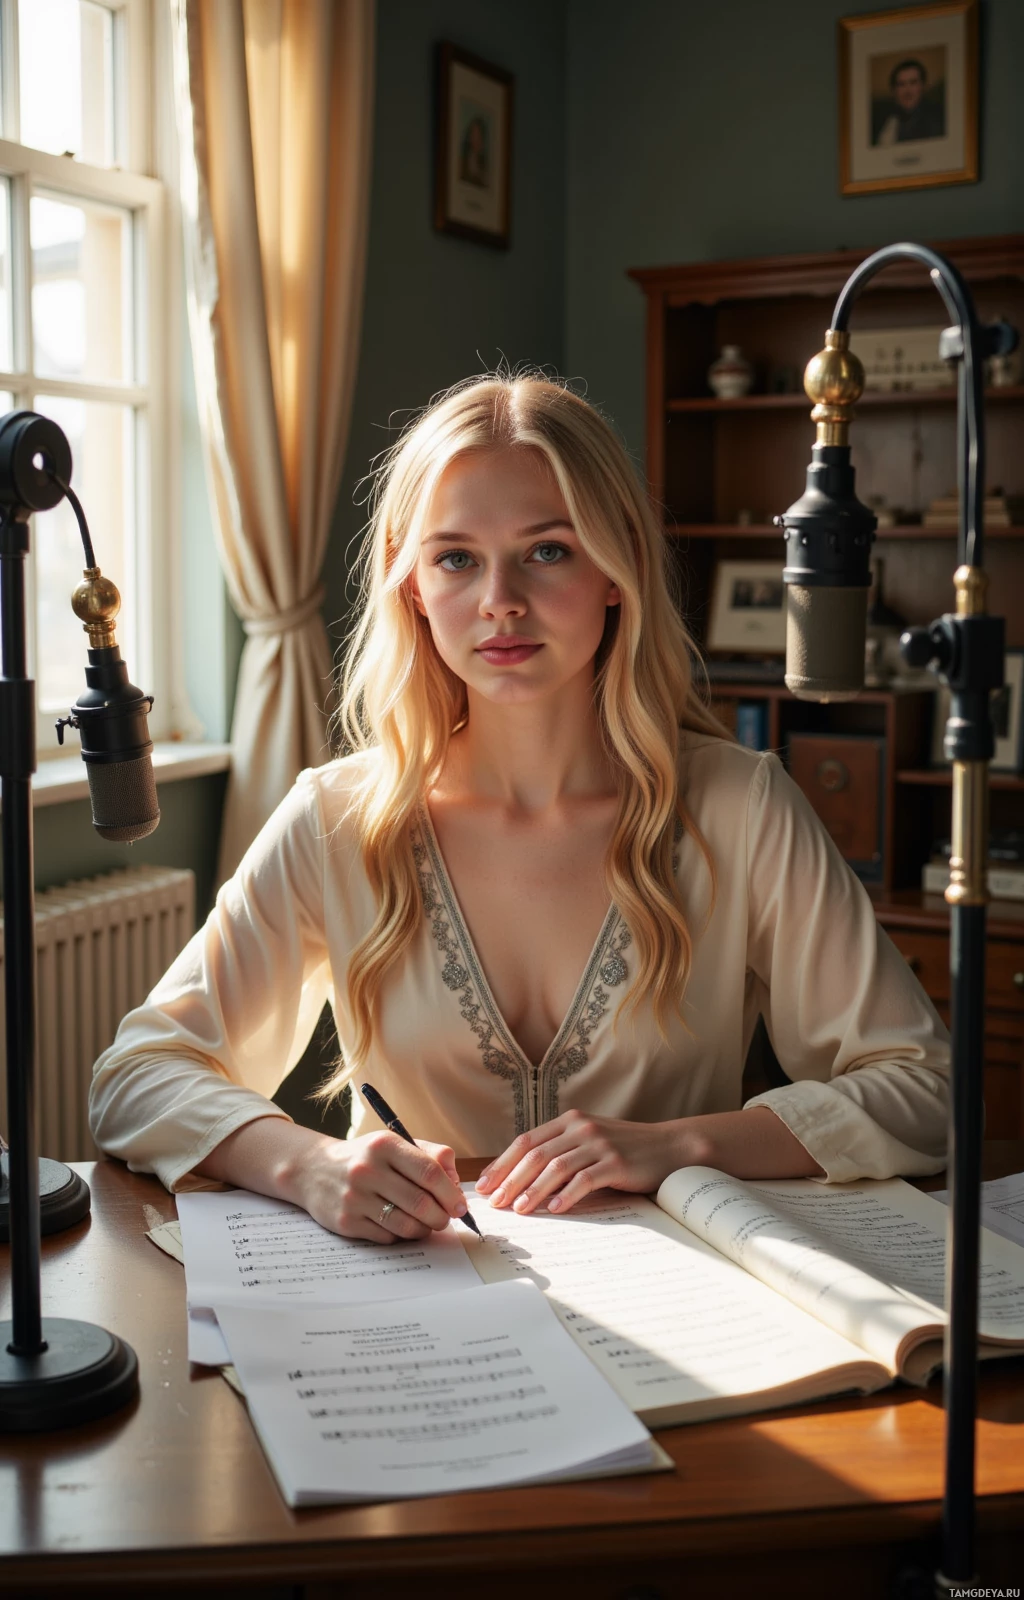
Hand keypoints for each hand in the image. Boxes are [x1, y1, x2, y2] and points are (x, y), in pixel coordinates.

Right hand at [290, 1131, 466, 1242]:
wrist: (313, 1169)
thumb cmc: (365, 1157)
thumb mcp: (394, 1144)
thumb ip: (430, 1155)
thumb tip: (455, 1182)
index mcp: (385, 1145)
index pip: (429, 1171)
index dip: (450, 1193)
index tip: (460, 1206)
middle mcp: (368, 1170)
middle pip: (421, 1203)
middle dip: (441, 1217)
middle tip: (446, 1219)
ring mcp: (355, 1198)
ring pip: (406, 1225)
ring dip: (424, 1229)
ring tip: (426, 1224)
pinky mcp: (346, 1222)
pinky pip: (387, 1237)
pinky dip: (401, 1236)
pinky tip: (399, 1225)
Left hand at [475, 1111, 691, 1215]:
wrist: (670, 1147)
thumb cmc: (625, 1150)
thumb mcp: (589, 1142)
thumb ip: (561, 1151)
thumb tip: (522, 1179)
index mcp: (569, 1120)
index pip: (526, 1141)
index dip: (502, 1163)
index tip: (485, 1185)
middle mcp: (580, 1127)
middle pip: (535, 1154)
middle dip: (510, 1180)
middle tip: (495, 1203)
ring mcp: (599, 1144)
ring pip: (556, 1167)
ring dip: (532, 1190)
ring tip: (518, 1209)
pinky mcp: (616, 1162)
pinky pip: (584, 1180)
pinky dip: (566, 1196)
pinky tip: (554, 1210)